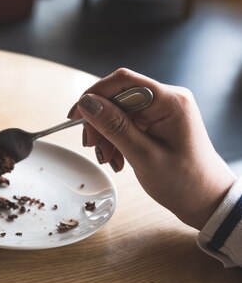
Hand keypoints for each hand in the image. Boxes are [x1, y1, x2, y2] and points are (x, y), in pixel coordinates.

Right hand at [68, 68, 235, 229]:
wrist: (206, 200)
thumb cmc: (184, 182)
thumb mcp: (144, 156)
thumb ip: (114, 127)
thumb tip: (87, 103)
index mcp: (171, 102)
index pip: (123, 82)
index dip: (94, 95)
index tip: (75, 116)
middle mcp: (167, 99)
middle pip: (118, 97)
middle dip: (99, 121)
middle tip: (92, 147)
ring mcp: (162, 110)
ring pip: (118, 111)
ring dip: (106, 134)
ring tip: (108, 159)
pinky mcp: (157, 121)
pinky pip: (126, 122)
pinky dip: (115, 139)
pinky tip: (117, 158)